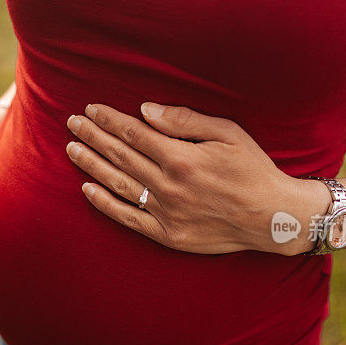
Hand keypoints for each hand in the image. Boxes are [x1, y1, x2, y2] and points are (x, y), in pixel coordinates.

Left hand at [65, 102, 323, 254]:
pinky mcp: (167, 234)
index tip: (91, 110)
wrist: (273, 218)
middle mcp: (168, 185)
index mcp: (181, 158)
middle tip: (72, 123)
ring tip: (72, 149)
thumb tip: (145, 111)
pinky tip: (87, 190)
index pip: (133, 134)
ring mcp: (165, 212)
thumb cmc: (253, 170)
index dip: (109, 120)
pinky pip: (128, 217)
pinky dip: (105, 203)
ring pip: (118, 184)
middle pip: (120, 156)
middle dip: (93, 137)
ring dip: (92, 165)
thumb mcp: (228, 133)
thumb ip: (185, 121)